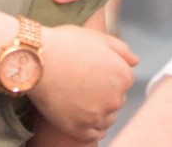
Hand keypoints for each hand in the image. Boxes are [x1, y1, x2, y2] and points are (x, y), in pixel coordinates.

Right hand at [32, 25, 137, 142]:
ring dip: (97, 111)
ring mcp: (98, 116)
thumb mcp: (96, 37)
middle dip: (103, 93)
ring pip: (106, 118)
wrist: (36, 60)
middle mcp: (116, 98)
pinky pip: (93, 134)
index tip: (90, 70)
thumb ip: (121, 49)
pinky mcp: (80, 129)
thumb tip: (135, 61)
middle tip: (81, 82)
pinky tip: (78, 115)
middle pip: (115, 99)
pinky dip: (88, 127)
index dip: (107, 74)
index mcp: (123, 76)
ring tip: (77, 97)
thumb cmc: (65, 44)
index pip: (124, 81)